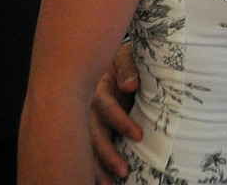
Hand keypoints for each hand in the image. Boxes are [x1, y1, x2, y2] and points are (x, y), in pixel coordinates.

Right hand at [90, 42, 141, 182]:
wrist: (118, 56)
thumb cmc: (127, 57)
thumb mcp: (127, 55)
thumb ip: (129, 67)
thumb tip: (130, 85)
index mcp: (98, 88)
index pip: (107, 108)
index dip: (121, 122)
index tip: (139, 136)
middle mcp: (90, 107)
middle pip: (93, 134)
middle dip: (106, 154)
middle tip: (123, 171)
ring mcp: (90, 120)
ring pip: (87, 146)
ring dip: (98, 167)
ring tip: (109, 184)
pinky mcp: (94, 129)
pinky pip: (88, 150)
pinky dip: (93, 167)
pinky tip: (98, 181)